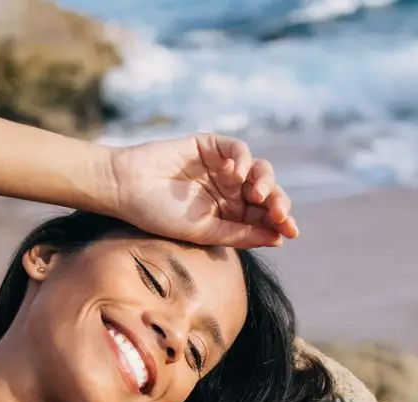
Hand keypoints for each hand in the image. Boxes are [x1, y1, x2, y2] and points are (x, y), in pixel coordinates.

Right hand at [107, 134, 297, 247]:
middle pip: (267, 194)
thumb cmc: (159, 215)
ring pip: (259, 170)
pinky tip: (236, 173)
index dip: (279, 223)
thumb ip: (240, 234)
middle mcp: (230, 191)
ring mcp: (222, 167)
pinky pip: (238, 149)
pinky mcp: (211, 146)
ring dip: (265, 181)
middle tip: (280, 214)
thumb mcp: (204, 231)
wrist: (127, 188)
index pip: (263, 218)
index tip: (290, 232)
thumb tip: (278, 239)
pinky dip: (243, 159)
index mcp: (230, 214)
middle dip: (278, 203)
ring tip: (257, 193)